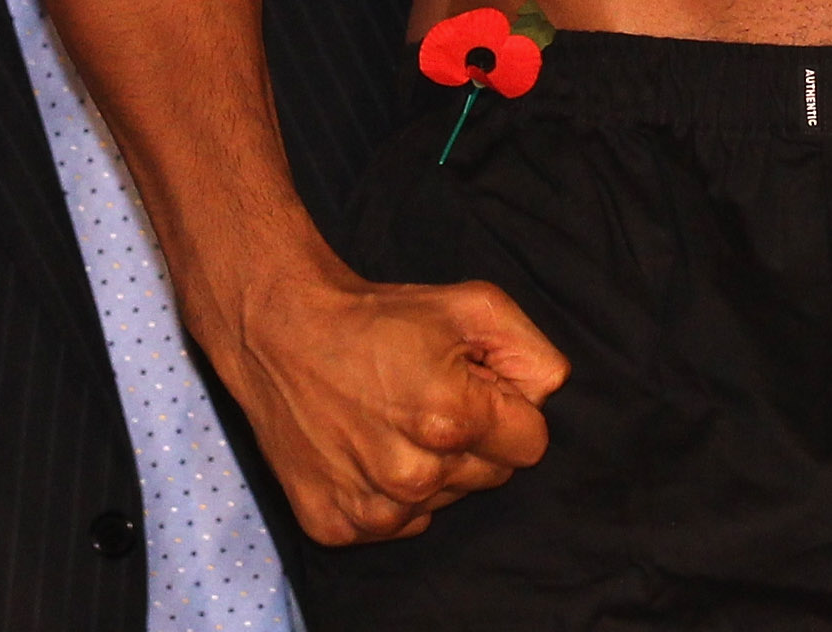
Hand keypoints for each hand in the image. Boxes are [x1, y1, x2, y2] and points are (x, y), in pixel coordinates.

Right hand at [224, 272, 568, 543]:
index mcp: (452, 419)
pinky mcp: (337, 526)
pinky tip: (368, 443)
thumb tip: (548, 397)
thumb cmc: (380, 317)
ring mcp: (373, 508)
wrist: (283, 332)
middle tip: (431, 394)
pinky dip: (390, 490)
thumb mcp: (474, 304)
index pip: (531, 444)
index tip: (477, 384)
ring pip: (445, 500)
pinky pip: (399, 522)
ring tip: (395, 416)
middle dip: (474, 437)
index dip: (509, 408)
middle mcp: (413, 475)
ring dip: (433, 465)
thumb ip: (532, 353)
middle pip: (491, 476)